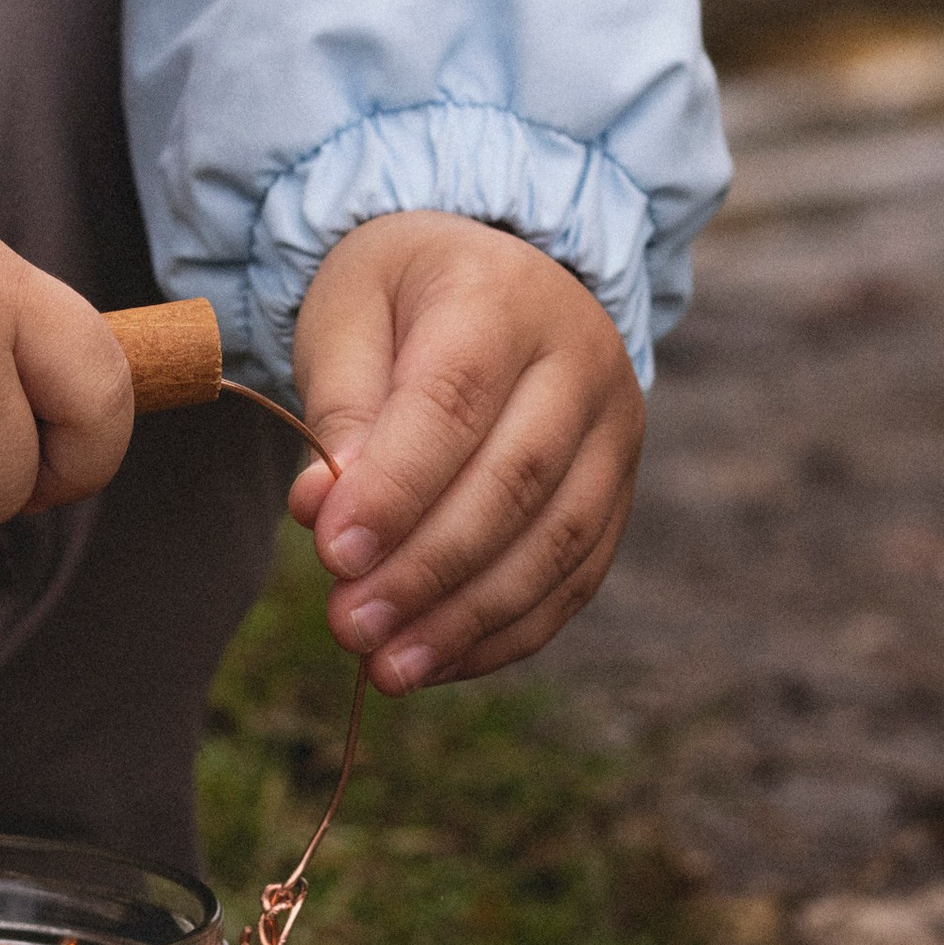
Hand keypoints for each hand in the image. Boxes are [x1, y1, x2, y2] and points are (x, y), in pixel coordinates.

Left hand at [287, 213, 643, 690]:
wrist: (495, 278)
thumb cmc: (404, 298)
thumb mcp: (349, 315)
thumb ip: (341, 406)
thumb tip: (324, 508)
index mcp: (503, 298)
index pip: (454, 404)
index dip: (395, 489)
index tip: (333, 554)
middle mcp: (581, 362)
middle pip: (513, 483)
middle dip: (425, 569)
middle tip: (348, 626)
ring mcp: (614, 431)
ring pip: (555, 543)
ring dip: (467, 618)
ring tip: (386, 666)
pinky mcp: (619, 491)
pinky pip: (575, 578)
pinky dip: (507, 631)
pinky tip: (437, 660)